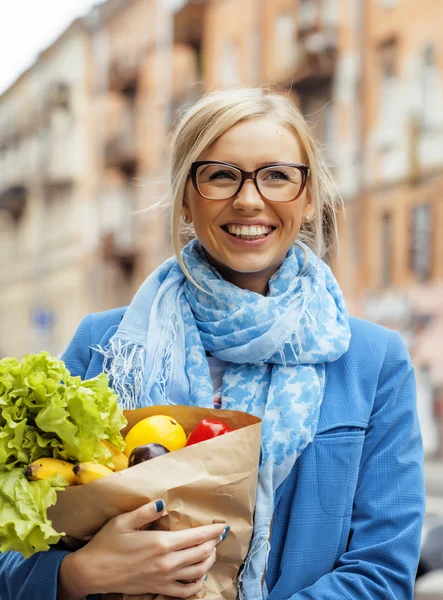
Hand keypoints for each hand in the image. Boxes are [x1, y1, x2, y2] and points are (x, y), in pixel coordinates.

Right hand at [58, 499, 227, 598]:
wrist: (92, 572)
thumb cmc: (107, 543)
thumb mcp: (124, 520)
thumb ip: (146, 511)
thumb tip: (164, 501)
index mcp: (161, 542)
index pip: (197, 536)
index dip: (213, 531)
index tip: (223, 526)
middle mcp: (167, 562)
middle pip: (202, 553)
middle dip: (214, 543)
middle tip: (218, 536)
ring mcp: (164, 578)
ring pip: (198, 571)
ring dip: (209, 561)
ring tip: (211, 551)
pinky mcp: (158, 589)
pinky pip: (185, 591)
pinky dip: (197, 584)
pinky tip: (200, 576)